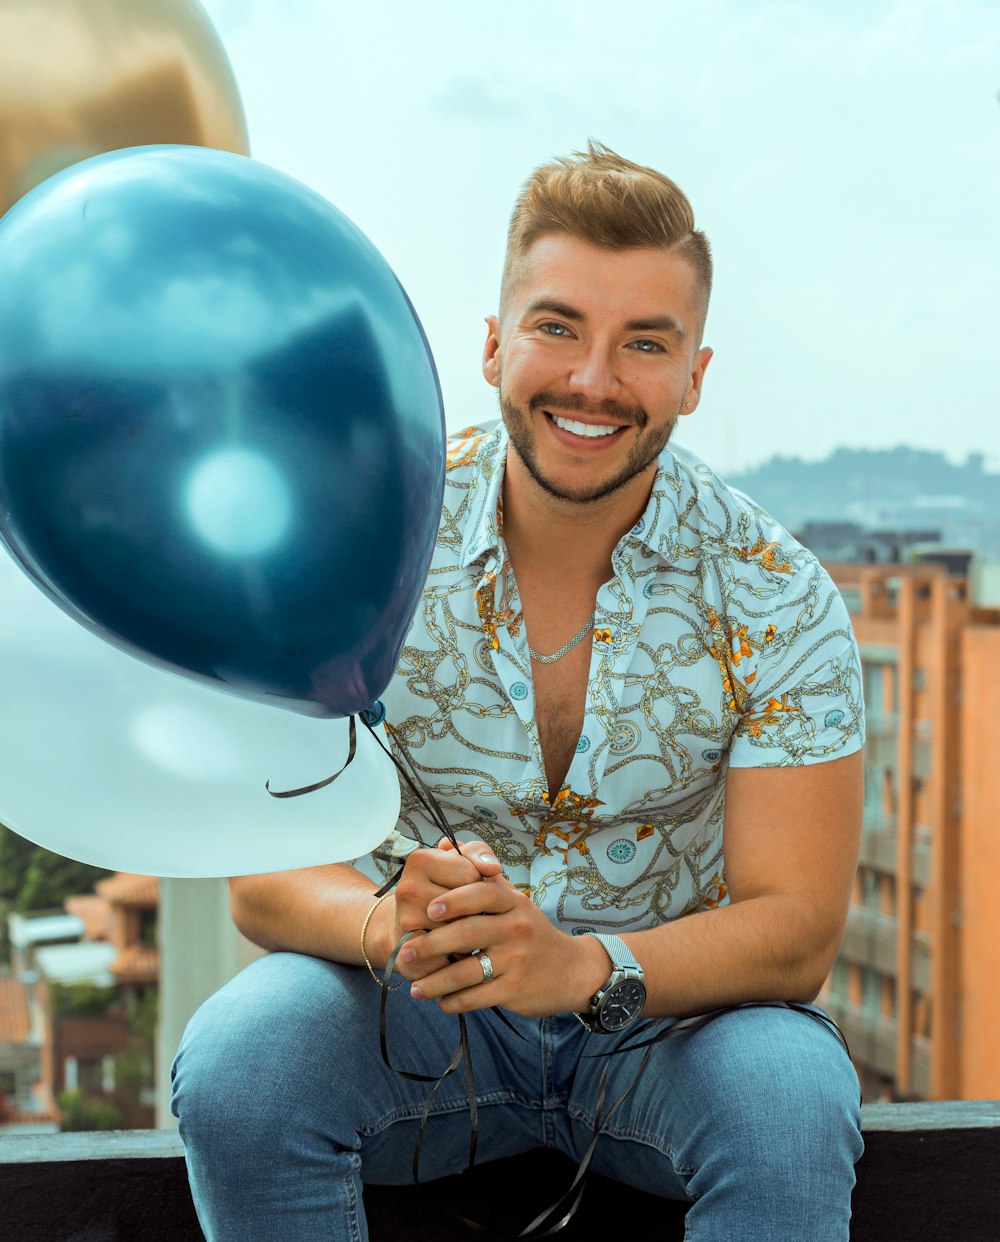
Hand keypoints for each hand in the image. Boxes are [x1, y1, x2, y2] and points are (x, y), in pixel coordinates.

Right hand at [381, 838, 501, 980]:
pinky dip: (459, 960)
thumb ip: (479, 853)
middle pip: (466, 906)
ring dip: (472, 939)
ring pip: (460, 933)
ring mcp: (405, 921)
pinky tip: (457, 955)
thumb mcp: (459, 862)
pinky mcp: (407, 953)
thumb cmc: (442, 889)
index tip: (471, 889)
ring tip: (466, 935)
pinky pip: (449, 958)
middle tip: (471, 915)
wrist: (408, 925)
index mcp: (419, 860)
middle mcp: (408, 889)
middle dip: (477, 914)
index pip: (472, 874)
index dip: (480, 885)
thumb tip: (493, 868)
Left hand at [397, 859, 608, 1018]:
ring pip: (465, 971)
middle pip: (466, 933)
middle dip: (430, 944)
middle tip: (405, 952)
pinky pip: (475, 997)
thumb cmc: (530, 931)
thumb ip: (479, 876)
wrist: (571, 970)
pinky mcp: (514, 989)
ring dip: (434, 981)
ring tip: (414, 988)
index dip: (452, 900)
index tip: (428, 910)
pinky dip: (453, 1001)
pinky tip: (440, 1001)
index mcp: (512, 902)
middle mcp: (515, 928)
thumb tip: (443, 844)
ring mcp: (516, 960)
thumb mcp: (513, 899)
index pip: (480, 894)